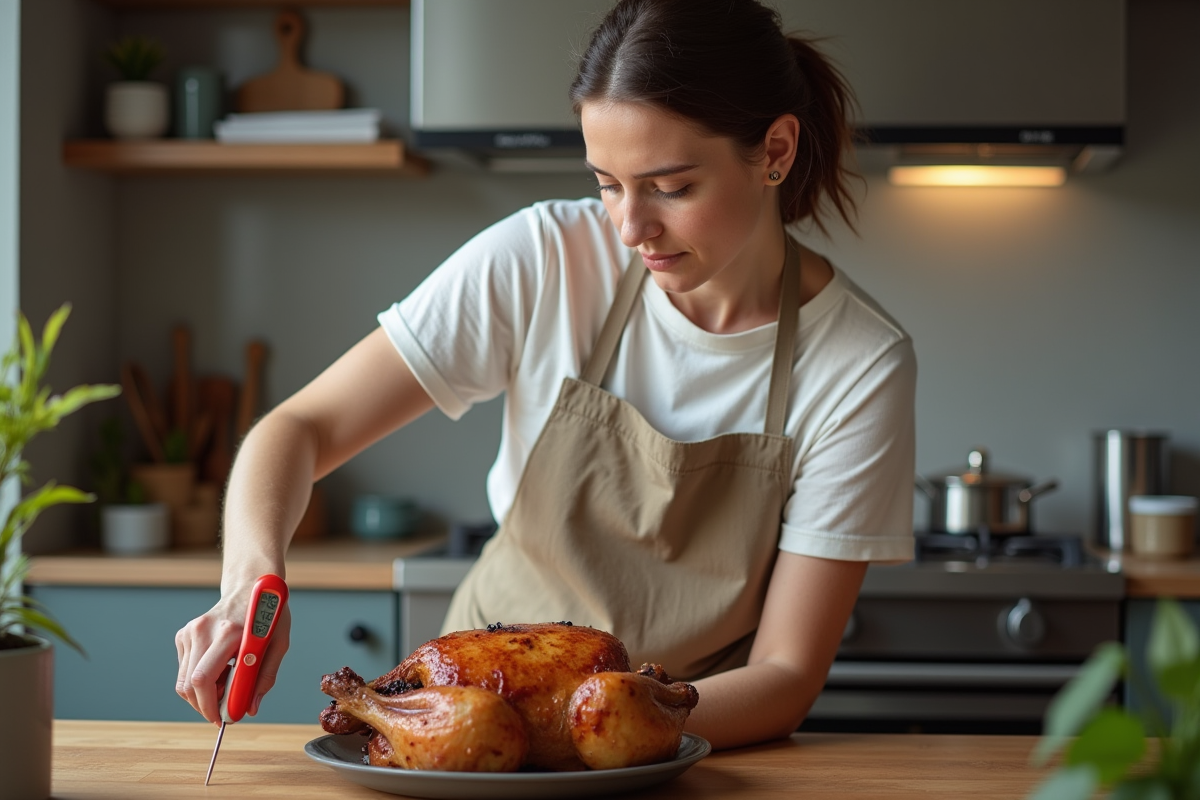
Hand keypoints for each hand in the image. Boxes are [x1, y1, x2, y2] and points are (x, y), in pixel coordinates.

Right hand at [175, 591, 290, 722]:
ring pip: (183, 681)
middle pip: (189, 685)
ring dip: (201, 696)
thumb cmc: (269, 615)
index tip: (225, 719)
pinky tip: (219, 673)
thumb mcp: (278, 644)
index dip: (212, 707)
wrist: (251, 585)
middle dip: (205, 706)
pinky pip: (185, 670)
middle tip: (224, 712)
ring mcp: (190, 631)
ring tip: (225, 690)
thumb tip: (250, 709)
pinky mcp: (184, 634)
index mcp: (228, 632)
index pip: (204, 680)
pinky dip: (198, 681)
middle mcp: (203, 630)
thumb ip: (264, 677)